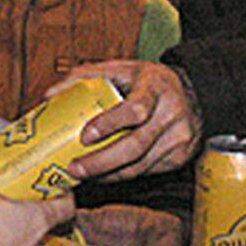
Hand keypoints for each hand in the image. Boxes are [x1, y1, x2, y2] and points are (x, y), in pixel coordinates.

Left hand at [47, 61, 202, 181]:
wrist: (196, 94)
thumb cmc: (149, 82)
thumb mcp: (122, 69)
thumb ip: (84, 77)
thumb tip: (49, 96)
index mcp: (156, 87)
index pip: (135, 109)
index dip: (109, 124)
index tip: (84, 136)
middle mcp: (172, 113)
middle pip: (136, 146)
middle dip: (101, 161)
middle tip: (74, 168)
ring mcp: (180, 138)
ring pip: (140, 165)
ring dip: (107, 174)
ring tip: (82, 175)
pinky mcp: (181, 157)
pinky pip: (147, 171)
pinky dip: (122, 176)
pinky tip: (103, 175)